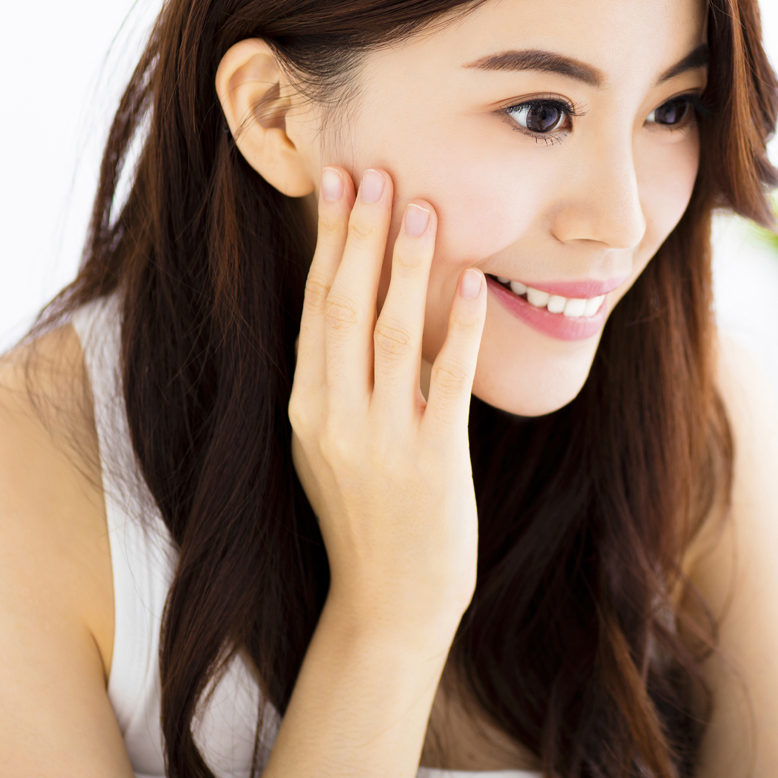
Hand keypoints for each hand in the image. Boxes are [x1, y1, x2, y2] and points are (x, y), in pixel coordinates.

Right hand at [288, 166, 485, 642]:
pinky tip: (470, 284)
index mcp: (307, 408)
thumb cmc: (369, 520)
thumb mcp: (332, 448)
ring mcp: (380, 437)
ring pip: (388, 333)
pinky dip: (456, 328)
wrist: (390, 604)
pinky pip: (444, 380)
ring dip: (406, 267)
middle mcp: (333, 416)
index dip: (329, 243)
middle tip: (373, 173)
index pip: (315, 306)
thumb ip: (340, 385)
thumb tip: (360, 312)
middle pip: (342, 306)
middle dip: (359, 236)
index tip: (338, 186)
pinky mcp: (432, 457)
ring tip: (421, 207)